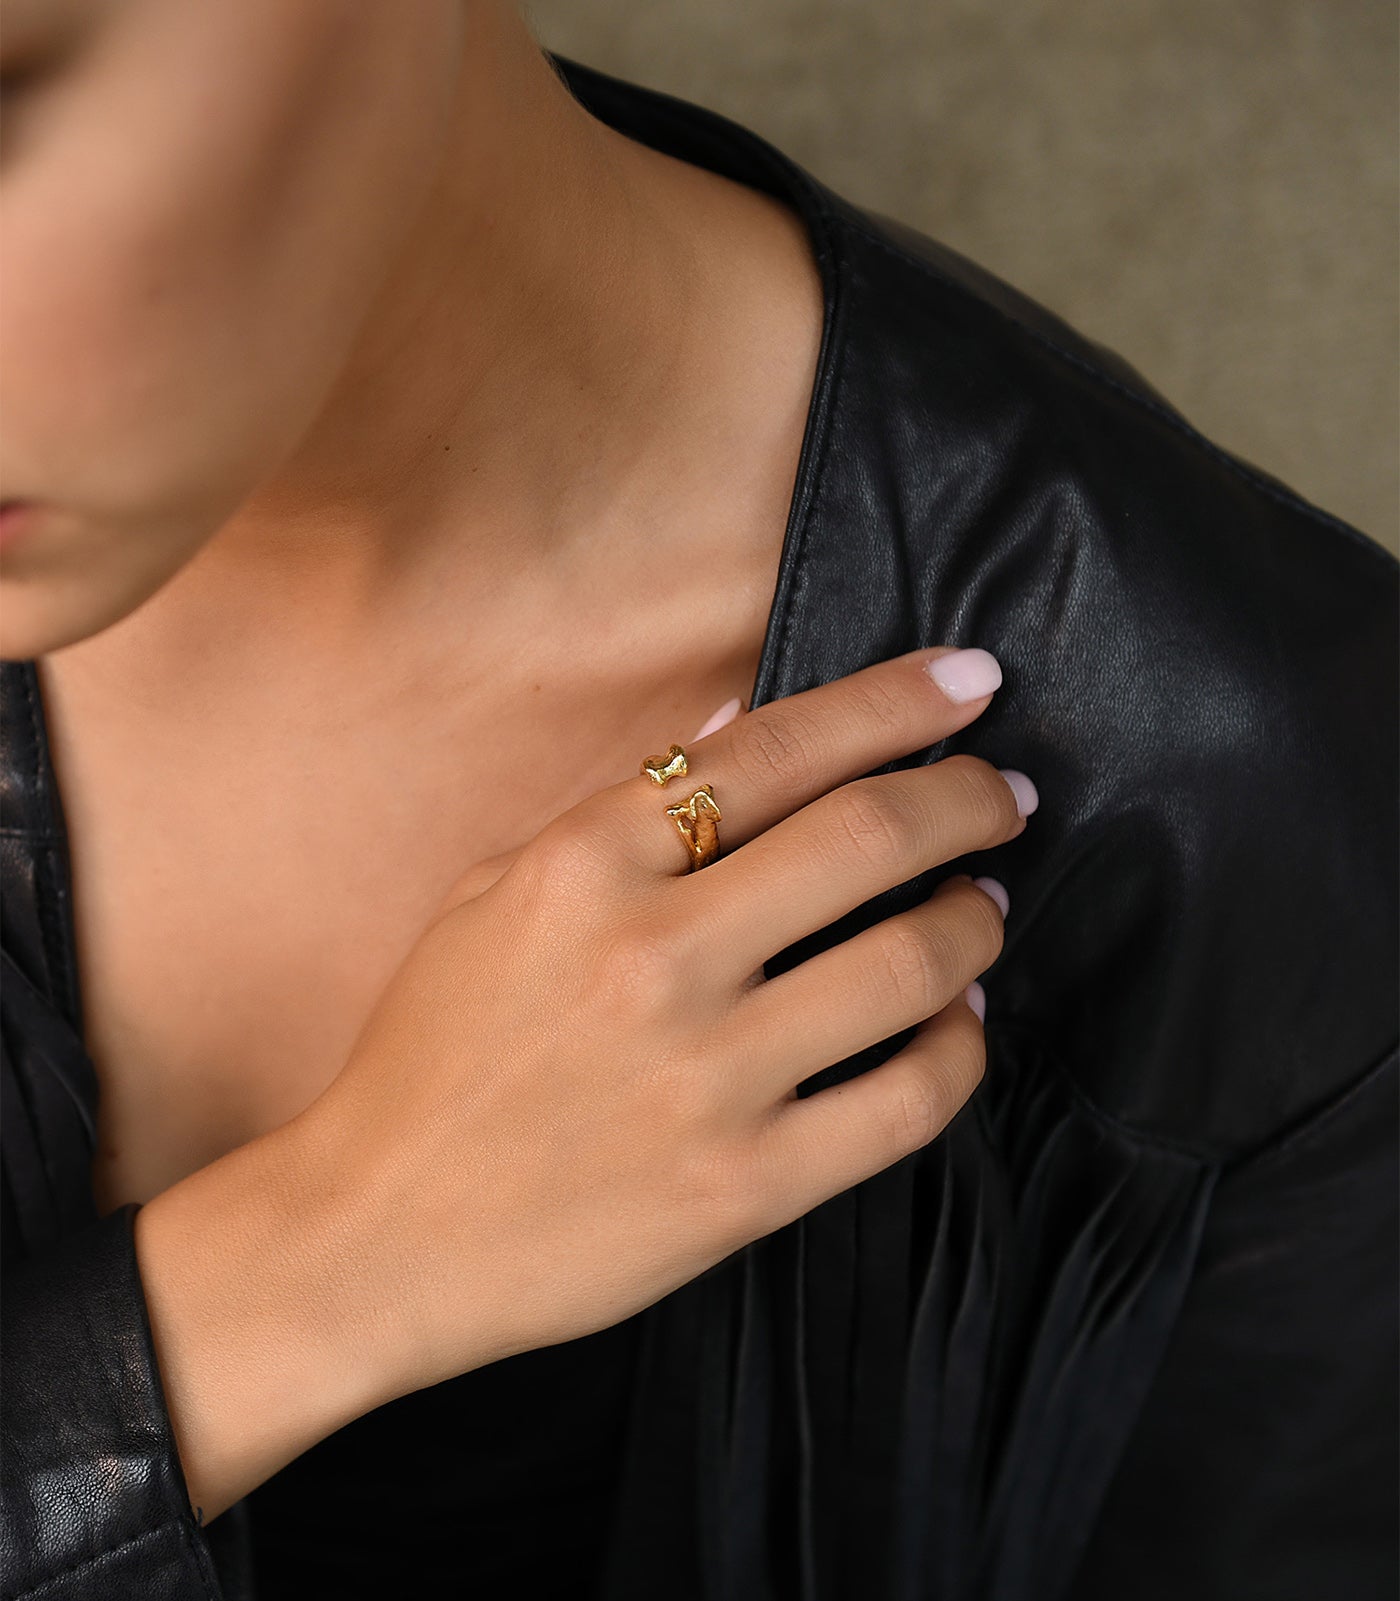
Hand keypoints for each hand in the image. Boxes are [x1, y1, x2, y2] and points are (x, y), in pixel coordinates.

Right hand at [294, 644, 1029, 1405]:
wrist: (379, 1231)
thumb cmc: (433, 1053)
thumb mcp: (495, 893)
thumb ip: (620, 808)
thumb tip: (742, 718)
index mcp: (585, 865)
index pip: (778, 747)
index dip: (897, 701)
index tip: (971, 684)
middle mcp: (653, 956)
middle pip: (869, 836)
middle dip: (967, 797)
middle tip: (1006, 795)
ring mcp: (706, 1075)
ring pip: (910, 962)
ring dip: (975, 917)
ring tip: (986, 903)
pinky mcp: (744, 1185)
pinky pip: (906, 1102)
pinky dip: (959, 1049)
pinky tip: (958, 1020)